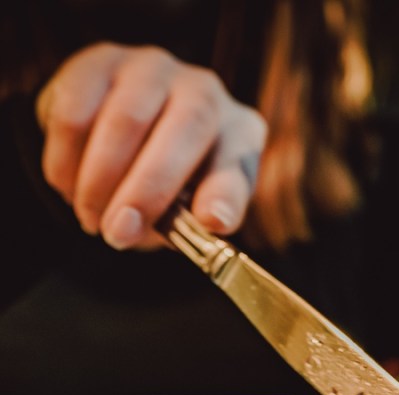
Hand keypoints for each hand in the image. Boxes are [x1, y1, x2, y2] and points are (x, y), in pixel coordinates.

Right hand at [36, 42, 266, 249]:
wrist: (128, 141)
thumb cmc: (173, 183)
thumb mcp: (195, 208)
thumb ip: (202, 216)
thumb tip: (207, 220)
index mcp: (239, 131)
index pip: (240, 159)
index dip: (224, 193)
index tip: (212, 222)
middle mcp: (204, 89)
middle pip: (185, 129)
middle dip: (145, 191)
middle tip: (119, 233)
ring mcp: (152, 69)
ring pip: (124, 120)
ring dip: (99, 180)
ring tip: (91, 218)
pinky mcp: (99, 63)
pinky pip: (76, 111)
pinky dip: (66, 159)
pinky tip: (69, 186)